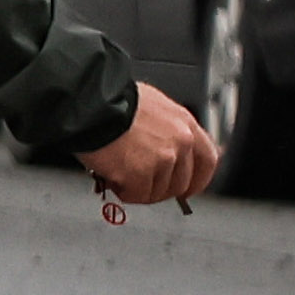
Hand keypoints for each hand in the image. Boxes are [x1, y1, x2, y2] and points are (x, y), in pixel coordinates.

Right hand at [82, 87, 214, 217]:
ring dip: (138, 188)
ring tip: (119, 173)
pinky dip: (123, 191)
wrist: (87, 101)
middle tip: (141, 185)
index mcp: (184, 123)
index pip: (207, 160)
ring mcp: (161, 159)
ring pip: (157, 192)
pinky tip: (111, 177)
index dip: (198, 179)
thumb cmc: (110, 98)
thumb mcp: (151, 105)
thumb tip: (167, 149)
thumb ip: (166, 128)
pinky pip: (136, 195)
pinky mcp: (139, 174)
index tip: (188, 187)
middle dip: (161, 189)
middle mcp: (179, 142)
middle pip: (181, 182)